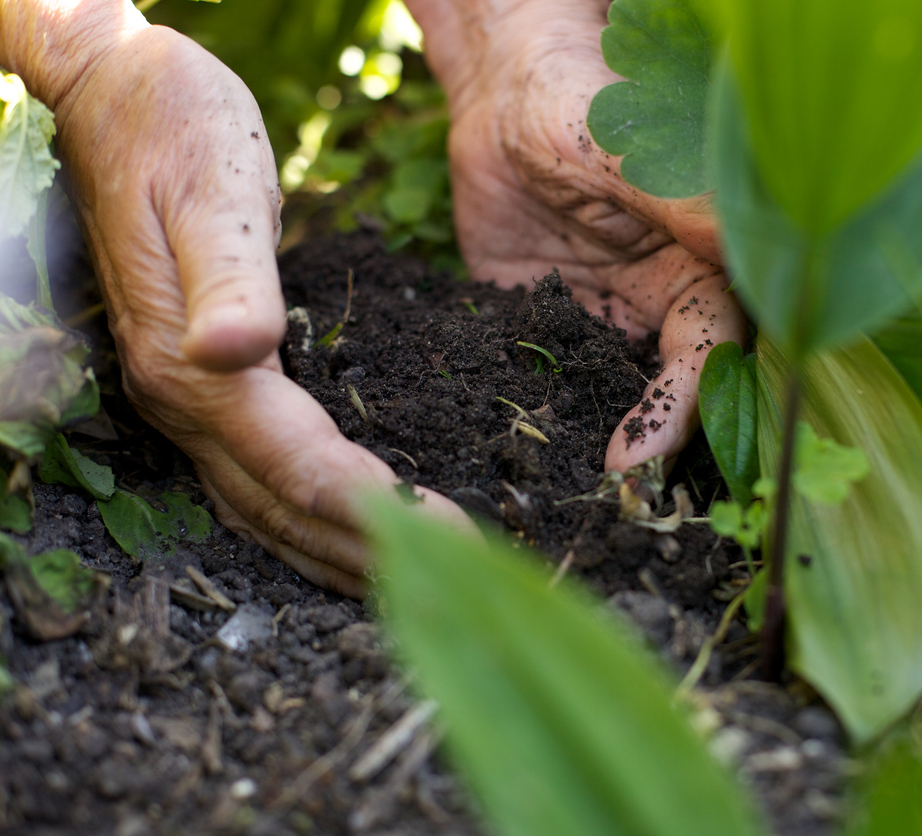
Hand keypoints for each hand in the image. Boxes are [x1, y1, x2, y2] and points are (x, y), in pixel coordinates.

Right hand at [2, 2, 468, 596]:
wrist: (113, 95)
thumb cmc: (170, 126)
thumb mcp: (209, 187)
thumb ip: (227, 277)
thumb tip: (232, 353)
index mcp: (192, 368)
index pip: (297, 468)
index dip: (371, 513)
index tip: (448, 543)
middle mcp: (184, 402)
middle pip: (282, 510)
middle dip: (367, 556)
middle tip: (458, 583)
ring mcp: (187, 399)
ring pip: (266, 506)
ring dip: (337, 553)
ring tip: (413, 581)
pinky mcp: (204, 383)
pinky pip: (262, 473)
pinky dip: (312, 513)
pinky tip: (354, 524)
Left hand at [410, 0, 747, 474]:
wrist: (500, 96)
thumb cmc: (575, 102)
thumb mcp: (624, 152)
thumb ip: (680, 204)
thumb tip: (751, 251)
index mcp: (702, 266)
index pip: (711, 352)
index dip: (683, 407)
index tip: (638, 455)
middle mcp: (664, 305)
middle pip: (675, 394)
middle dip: (652, 449)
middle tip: (612, 505)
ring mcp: (608, 322)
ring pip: (617, 399)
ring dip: (600, 447)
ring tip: (566, 501)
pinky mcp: (552, 329)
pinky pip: (553, 382)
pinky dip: (542, 420)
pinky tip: (519, 458)